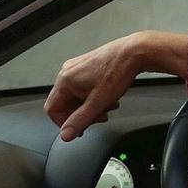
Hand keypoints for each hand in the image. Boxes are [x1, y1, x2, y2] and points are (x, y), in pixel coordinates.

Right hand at [45, 31, 187, 141]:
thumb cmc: (118, 71)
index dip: (64, 123)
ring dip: (92, 106)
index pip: (52, 109)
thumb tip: (66, 134)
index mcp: (64, 80)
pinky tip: (109, 97)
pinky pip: (84, 88)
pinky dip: (95, 97)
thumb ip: (80, 120)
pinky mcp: (87, 67)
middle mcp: (67, 72)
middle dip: (83, 114)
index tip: (79, 128)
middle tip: (99, 117)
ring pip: (77, 97)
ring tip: (108, 106)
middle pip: (66, 104)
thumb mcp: (98, 103)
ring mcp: (77, 68)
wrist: (135, 53)